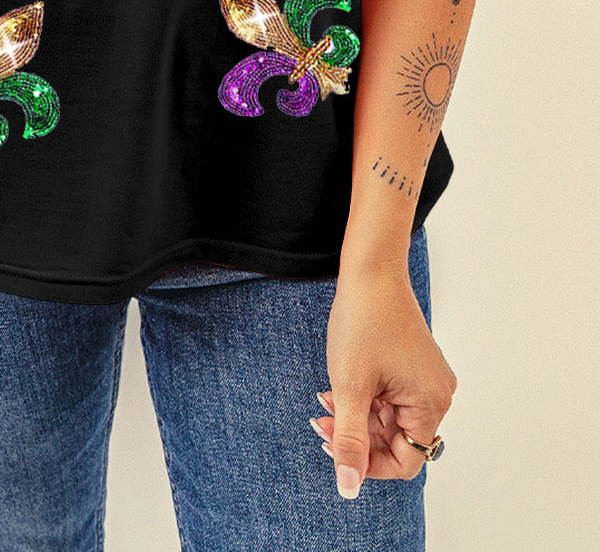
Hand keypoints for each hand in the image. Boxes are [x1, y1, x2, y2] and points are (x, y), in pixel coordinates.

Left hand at [312, 262, 456, 499]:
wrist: (370, 271)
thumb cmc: (363, 322)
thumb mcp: (350, 387)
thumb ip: (350, 440)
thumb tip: (348, 488)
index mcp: (431, 403)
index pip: (406, 460)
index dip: (368, 463)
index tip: (335, 447)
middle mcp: (437, 394)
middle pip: (397, 439)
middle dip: (357, 434)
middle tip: (321, 421)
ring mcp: (426, 378)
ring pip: (390, 418)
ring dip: (357, 415)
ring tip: (325, 401)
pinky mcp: (414, 365)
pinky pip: (391, 397)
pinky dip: (365, 398)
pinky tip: (339, 387)